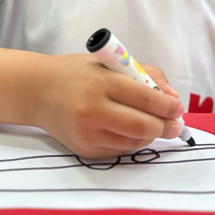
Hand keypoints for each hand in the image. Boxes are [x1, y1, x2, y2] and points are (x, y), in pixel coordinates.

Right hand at [34, 54, 184, 157]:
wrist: (37, 92)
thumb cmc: (78, 74)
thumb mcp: (111, 63)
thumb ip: (147, 75)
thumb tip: (174, 100)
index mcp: (101, 82)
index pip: (146, 99)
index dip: (168, 107)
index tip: (177, 107)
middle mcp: (92, 110)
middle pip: (143, 127)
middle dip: (166, 127)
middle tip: (175, 124)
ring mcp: (87, 134)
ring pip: (134, 143)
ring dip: (150, 135)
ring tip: (152, 124)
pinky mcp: (85, 150)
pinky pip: (120, 151)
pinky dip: (132, 142)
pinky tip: (130, 130)